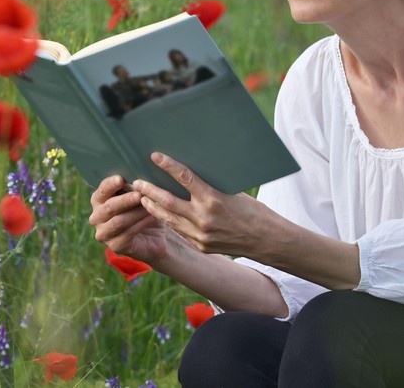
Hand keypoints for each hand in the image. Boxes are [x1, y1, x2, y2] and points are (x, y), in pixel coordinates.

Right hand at [88, 175, 170, 261]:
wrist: (155, 235)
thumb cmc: (143, 209)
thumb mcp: (138, 195)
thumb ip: (134, 186)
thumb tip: (139, 175)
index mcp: (99, 200)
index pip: (102, 190)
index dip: (110, 184)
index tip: (120, 179)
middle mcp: (97, 217)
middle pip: (108, 207)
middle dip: (125, 200)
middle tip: (139, 194)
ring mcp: (103, 233)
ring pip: (118, 221)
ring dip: (135, 213)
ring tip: (149, 206)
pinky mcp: (114, 246)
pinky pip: (127, 234)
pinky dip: (141, 224)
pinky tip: (151, 217)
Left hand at [133, 152, 269, 256]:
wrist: (266, 240)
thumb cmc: (252, 210)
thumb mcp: (232, 192)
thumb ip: (210, 187)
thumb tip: (189, 175)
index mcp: (214, 199)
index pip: (185, 178)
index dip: (168, 166)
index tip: (155, 156)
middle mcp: (204, 218)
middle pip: (168, 201)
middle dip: (149, 190)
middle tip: (137, 181)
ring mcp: (201, 235)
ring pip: (168, 219)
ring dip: (153, 207)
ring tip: (142, 197)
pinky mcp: (201, 246)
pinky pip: (178, 231)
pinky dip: (167, 221)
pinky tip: (158, 213)